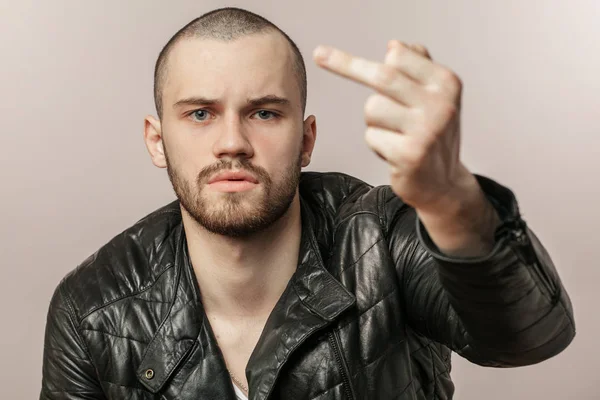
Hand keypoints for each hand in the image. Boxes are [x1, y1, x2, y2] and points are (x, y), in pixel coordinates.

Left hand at [313, 40, 471, 212]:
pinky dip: (377, 145)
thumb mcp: (436, 97)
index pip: (399, 57)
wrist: (444, 185)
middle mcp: (440, 104)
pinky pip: (371, 136)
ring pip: (372, 109)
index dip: (369, 58)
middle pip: (383, 76)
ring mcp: (426, 130)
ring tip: (395, 135)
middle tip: (319, 54)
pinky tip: (395, 154)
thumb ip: (418, 67)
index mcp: (446, 83)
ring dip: (374, 122)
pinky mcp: (410, 155)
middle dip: (346, 64)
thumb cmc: (433, 135)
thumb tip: (394, 45)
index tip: (335, 53)